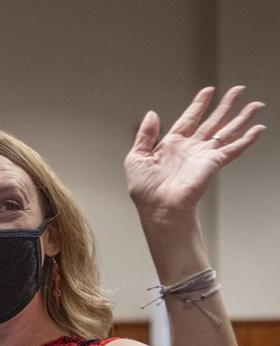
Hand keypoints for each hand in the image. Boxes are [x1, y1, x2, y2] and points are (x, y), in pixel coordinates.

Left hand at [126, 86, 264, 219]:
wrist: (159, 207)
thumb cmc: (145, 190)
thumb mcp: (136, 158)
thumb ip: (145, 135)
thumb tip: (152, 114)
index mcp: (171, 145)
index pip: (189, 119)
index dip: (199, 104)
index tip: (208, 91)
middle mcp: (190, 149)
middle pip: (212, 121)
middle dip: (226, 105)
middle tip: (238, 90)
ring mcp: (203, 156)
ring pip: (227, 131)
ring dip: (241, 118)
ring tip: (255, 104)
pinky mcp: (214, 163)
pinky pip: (234, 149)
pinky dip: (247, 139)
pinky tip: (258, 129)